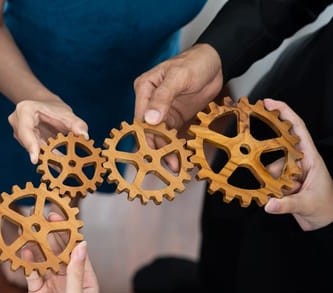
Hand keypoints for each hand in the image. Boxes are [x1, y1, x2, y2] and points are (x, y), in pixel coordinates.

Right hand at [8, 99, 88, 163]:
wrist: (47, 107)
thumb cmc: (54, 108)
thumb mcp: (67, 113)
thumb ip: (77, 123)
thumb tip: (84, 135)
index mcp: (25, 110)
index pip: (25, 130)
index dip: (30, 145)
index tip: (35, 159)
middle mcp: (17, 122)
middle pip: (27, 142)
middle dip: (42, 155)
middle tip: (57, 167)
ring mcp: (19, 133)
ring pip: (31, 149)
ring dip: (46, 158)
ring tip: (61, 167)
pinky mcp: (24, 142)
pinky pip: (36, 152)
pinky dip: (47, 158)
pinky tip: (58, 166)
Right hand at [23, 212, 98, 292]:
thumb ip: (75, 274)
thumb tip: (81, 246)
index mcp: (86, 284)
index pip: (79, 254)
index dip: (71, 235)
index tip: (63, 218)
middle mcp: (70, 284)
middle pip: (61, 255)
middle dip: (53, 237)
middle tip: (44, 218)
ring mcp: (52, 288)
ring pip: (45, 262)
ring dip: (38, 247)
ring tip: (31, 229)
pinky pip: (32, 274)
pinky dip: (27, 263)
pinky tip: (23, 251)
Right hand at [133, 44, 223, 169]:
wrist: (216, 62)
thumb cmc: (195, 62)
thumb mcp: (178, 77)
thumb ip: (163, 97)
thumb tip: (149, 119)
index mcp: (144, 90)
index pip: (140, 118)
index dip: (145, 136)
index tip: (152, 153)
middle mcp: (150, 102)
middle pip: (149, 130)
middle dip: (156, 148)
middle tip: (166, 164)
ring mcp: (163, 112)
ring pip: (160, 136)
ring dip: (167, 150)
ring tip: (176, 166)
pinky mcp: (175, 118)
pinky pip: (173, 135)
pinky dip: (176, 147)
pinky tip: (182, 158)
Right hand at [263, 99, 332, 230]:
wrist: (325, 225)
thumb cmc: (326, 209)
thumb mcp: (308, 205)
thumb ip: (287, 205)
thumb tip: (269, 204)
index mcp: (311, 158)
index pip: (297, 129)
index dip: (284, 113)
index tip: (268, 103)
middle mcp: (299, 162)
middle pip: (278, 145)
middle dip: (265, 146)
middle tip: (249, 144)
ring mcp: (291, 172)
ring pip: (270, 166)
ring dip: (270, 179)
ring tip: (281, 193)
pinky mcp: (283, 182)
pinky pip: (268, 178)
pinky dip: (267, 187)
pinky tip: (273, 196)